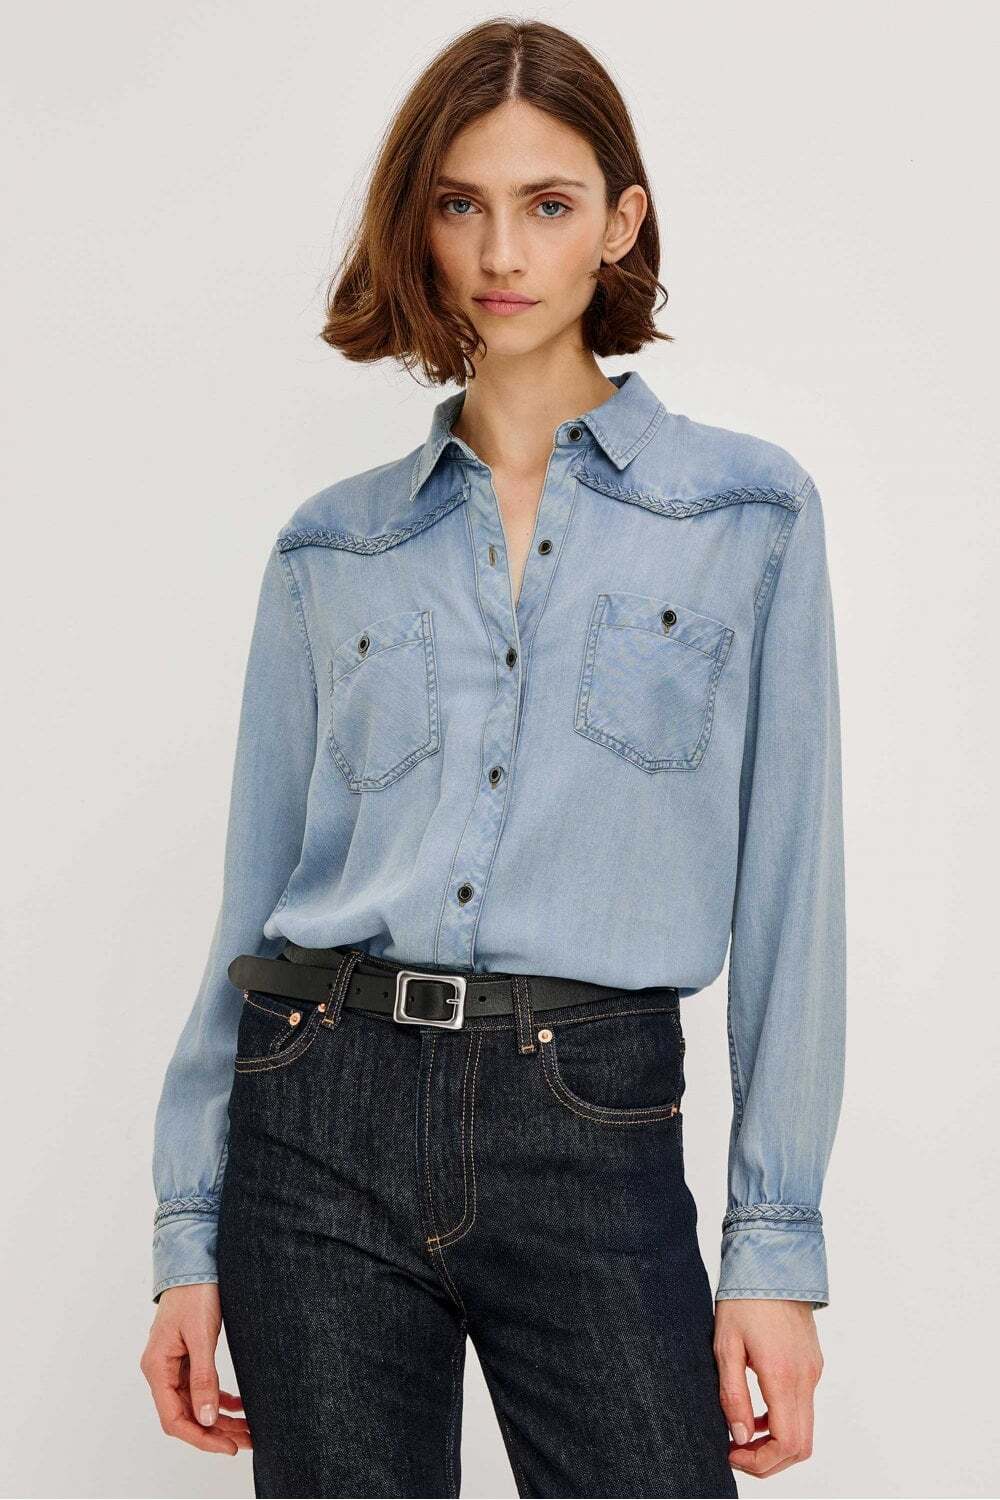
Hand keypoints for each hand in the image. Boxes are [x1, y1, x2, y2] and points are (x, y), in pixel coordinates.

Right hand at [140, 1283, 251, 1454]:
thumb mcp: (202, 1336)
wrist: (195, 1260)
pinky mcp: (186, 1355)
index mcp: (157, 1368)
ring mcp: (173, 1363)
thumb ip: (204, 1378)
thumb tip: (207, 1418)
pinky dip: (220, 1398)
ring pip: (195, 1404)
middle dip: (216, 1432)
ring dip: (220, 1418)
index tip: (228, 1447)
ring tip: (248, 1429)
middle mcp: (161, 1370)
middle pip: (186, 1415)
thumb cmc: (195, 1293)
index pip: (174, 1419)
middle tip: (247, 1441)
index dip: (201, 1438)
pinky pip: (200, 1387)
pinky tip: (239, 1405)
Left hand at [713, 1298, 823, 1477]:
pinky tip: (756, 1410)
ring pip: (805, 1429)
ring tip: (741, 1434)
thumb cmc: (744, 1300)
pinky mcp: (813, 1364)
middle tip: (736, 1453)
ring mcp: (813, 1371)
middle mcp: (805, 1378)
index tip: (732, 1455)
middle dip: (769, 1460)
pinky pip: (803, 1406)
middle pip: (801, 1446)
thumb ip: (733, 1396)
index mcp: (782, 1375)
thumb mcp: (726, 1347)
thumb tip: (740, 1438)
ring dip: (776, 1442)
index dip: (760, 1462)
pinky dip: (783, 1420)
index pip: (786, 1443)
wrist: (772, 1263)